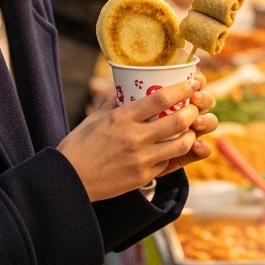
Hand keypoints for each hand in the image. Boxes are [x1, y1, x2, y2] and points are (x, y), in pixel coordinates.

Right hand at [57, 73, 217, 200]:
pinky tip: (172, 147)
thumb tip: (128, 88)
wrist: (69, 180)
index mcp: (122, 118)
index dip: (182, 89)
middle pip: (178, 120)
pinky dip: (174, 153)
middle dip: (193, 111)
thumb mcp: (95, 118)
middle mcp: (135, 138)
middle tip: (195, 107)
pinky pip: (168, 161)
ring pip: (182, 144)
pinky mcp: (143, 177)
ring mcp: (141, 159)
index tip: (193, 84)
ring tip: (189, 129)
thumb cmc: (79, 146)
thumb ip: (115, 103)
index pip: (160, 99)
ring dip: (191, 134)